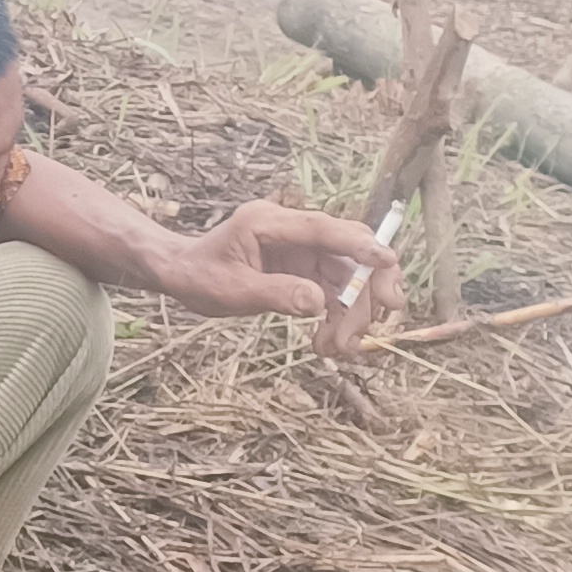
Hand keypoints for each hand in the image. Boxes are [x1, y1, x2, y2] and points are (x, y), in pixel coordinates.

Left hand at [162, 200, 400, 356]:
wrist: (183, 276)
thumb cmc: (199, 275)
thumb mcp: (230, 289)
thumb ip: (274, 293)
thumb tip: (318, 302)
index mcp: (269, 223)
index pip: (323, 229)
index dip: (360, 244)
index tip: (388, 260)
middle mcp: (292, 232)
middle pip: (349, 251)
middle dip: (369, 288)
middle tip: (379, 323)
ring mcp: (302, 252)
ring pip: (348, 278)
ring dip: (353, 314)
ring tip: (338, 348)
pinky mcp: (306, 271)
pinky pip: (336, 294)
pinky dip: (338, 319)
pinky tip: (327, 344)